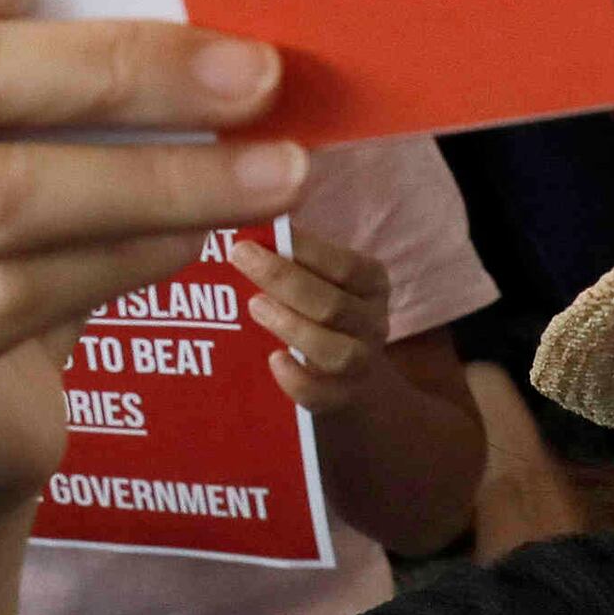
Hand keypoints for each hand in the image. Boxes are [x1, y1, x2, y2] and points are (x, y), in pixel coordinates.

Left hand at [231, 230, 399, 415]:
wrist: (340, 375)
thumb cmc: (315, 307)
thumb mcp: (313, 274)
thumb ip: (293, 252)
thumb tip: (251, 215)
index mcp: (370, 283)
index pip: (344, 265)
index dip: (303, 249)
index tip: (258, 233)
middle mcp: (373, 322)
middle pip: (335, 306)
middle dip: (285, 280)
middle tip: (241, 258)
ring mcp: (361, 363)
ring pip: (338, 352)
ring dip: (293, 327)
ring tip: (254, 307)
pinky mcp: (341, 399)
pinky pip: (323, 395)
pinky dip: (298, 379)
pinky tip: (274, 359)